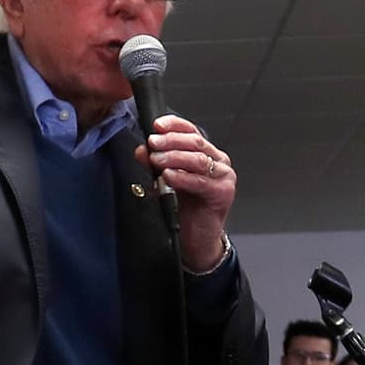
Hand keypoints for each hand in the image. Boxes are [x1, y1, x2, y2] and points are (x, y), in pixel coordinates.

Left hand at [143, 115, 236, 270]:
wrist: (196, 239)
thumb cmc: (185, 210)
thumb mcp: (165, 182)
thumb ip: (155, 165)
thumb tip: (142, 149)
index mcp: (206, 154)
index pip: (191, 132)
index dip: (174, 125)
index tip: (157, 125)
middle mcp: (217, 161)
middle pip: (195, 142)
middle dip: (170, 141)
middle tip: (152, 143)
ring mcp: (223, 176)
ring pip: (197, 159)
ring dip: (174, 157)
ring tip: (156, 160)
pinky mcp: (223, 192)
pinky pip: (200, 181)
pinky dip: (182, 177)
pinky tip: (168, 176)